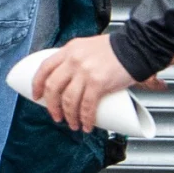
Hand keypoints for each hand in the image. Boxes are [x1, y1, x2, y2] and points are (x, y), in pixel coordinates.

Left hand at [27, 34, 145, 133]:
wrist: (137, 47)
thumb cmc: (115, 49)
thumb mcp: (88, 47)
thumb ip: (77, 59)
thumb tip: (70, 79)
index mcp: (69, 50)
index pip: (45, 67)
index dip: (37, 84)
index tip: (36, 96)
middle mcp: (74, 60)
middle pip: (53, 87)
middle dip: (52, 106)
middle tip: (56, 116)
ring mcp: (85, 71)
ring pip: (68, 100)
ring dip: (69, 116)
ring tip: (73, 124)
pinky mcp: (99, 83)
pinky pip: (87, 106)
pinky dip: (85, 119)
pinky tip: (87, 125)